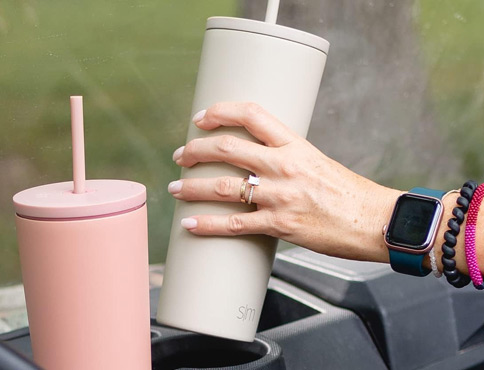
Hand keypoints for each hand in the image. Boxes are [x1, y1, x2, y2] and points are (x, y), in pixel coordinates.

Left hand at [169, 102, 400, 262]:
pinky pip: (234, 224)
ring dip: (192, 187)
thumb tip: (255, 161)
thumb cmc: (350, 194)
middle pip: (227, 148)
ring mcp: (281, 195)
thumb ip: (286, 158)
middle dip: (195, 150)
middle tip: (180, 156)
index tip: (201, 116)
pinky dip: (207, 224)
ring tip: (175, 189)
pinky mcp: (280, 224)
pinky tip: (190, 224)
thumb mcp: (317, 162)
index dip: (220, 111)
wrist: (376, 222)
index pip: (252, 113)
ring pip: (224, 186)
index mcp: (295, 145)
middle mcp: (285, 166)